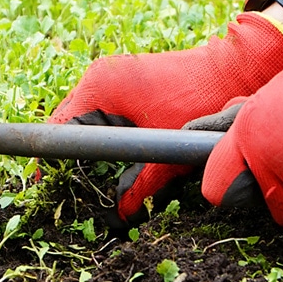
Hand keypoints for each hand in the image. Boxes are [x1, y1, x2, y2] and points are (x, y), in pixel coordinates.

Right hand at [48, 12, 282, 225]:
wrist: (233, 67)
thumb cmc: (200, 100)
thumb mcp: (166, 148)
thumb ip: (140, 185)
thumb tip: (121, 214)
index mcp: (100, 88)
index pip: (58, 128)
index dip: (51, 161)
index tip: (50, 186)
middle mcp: (99, 77)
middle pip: (66, 122)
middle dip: (68, 155)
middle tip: (71, 187)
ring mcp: (111, 75)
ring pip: (83, 117)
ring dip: (86, 144)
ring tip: (90, 175)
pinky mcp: (124, 79)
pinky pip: (100, 110)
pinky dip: (101, 132)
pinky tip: (112, 154)